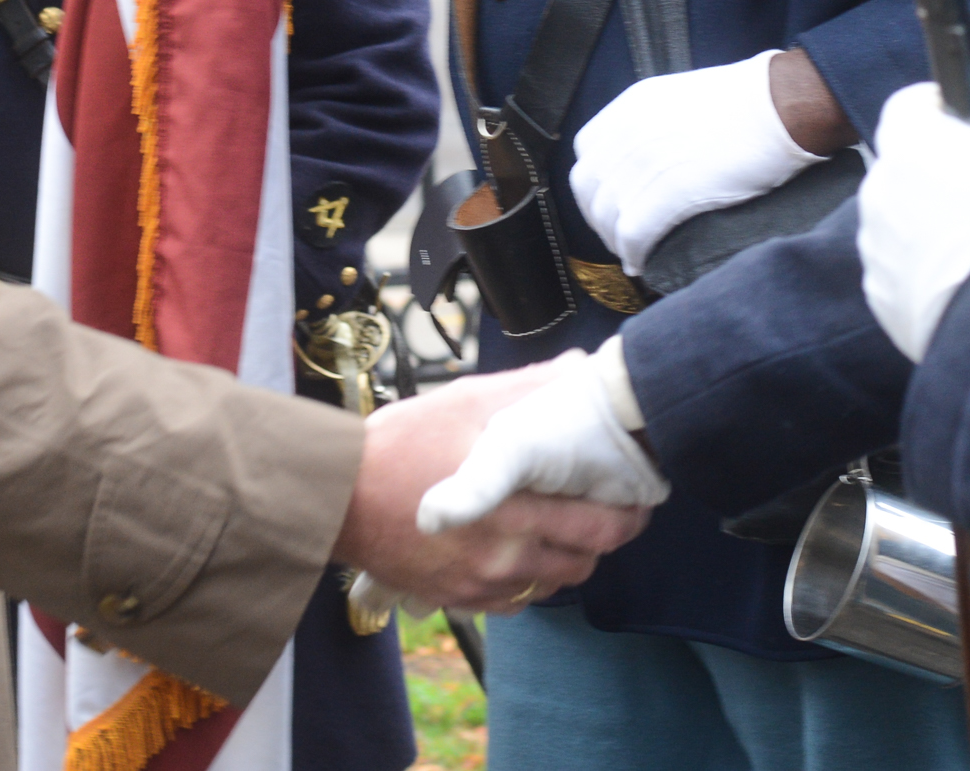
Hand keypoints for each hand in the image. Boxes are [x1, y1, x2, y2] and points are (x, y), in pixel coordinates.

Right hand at [332, 368, 651, 612]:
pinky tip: (517, 550)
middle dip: (602, 536)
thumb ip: (525, 391)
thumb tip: (575, 370)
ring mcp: (481, 581)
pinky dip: (527, 579)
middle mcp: (503, 550)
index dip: (625, 512)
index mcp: (513, 499)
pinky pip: (517, 600)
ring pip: (554, 582)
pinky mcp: (460, 599)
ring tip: (559, 529)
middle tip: (605, 513)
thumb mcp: (467, 401)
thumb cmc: (399, 442)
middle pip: (585, 559)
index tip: (632, 496)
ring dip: (565, 558)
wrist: (336, 496)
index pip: (599, 525)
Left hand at [571, 51, 825, 276]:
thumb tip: (649, 159)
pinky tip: (642, 263)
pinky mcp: (673, 188)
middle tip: (620, 237)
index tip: (612, 203)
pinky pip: (633, 230)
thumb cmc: (749, 102)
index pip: (586, 151)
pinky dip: (633, 252)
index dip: (595, 184)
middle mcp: (630, 130)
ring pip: (608, 213)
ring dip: (616, 241)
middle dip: (599, 218)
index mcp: (632, 106)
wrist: (783, 104)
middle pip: (589, 187)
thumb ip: (656, 122)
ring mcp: (648, 159)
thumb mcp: (684, 98)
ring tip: (634, 254)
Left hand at [859, 44, 969, 361]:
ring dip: (929, 220)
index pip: (908, 104)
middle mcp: (877, 191)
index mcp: (908, 144)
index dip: (943, 108)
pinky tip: (968, 279)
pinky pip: (900, 269)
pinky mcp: (882, 297)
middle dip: (939, 168)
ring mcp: (875, 248)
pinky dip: (925, 269)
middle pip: (905, 164)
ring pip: (900, 217)